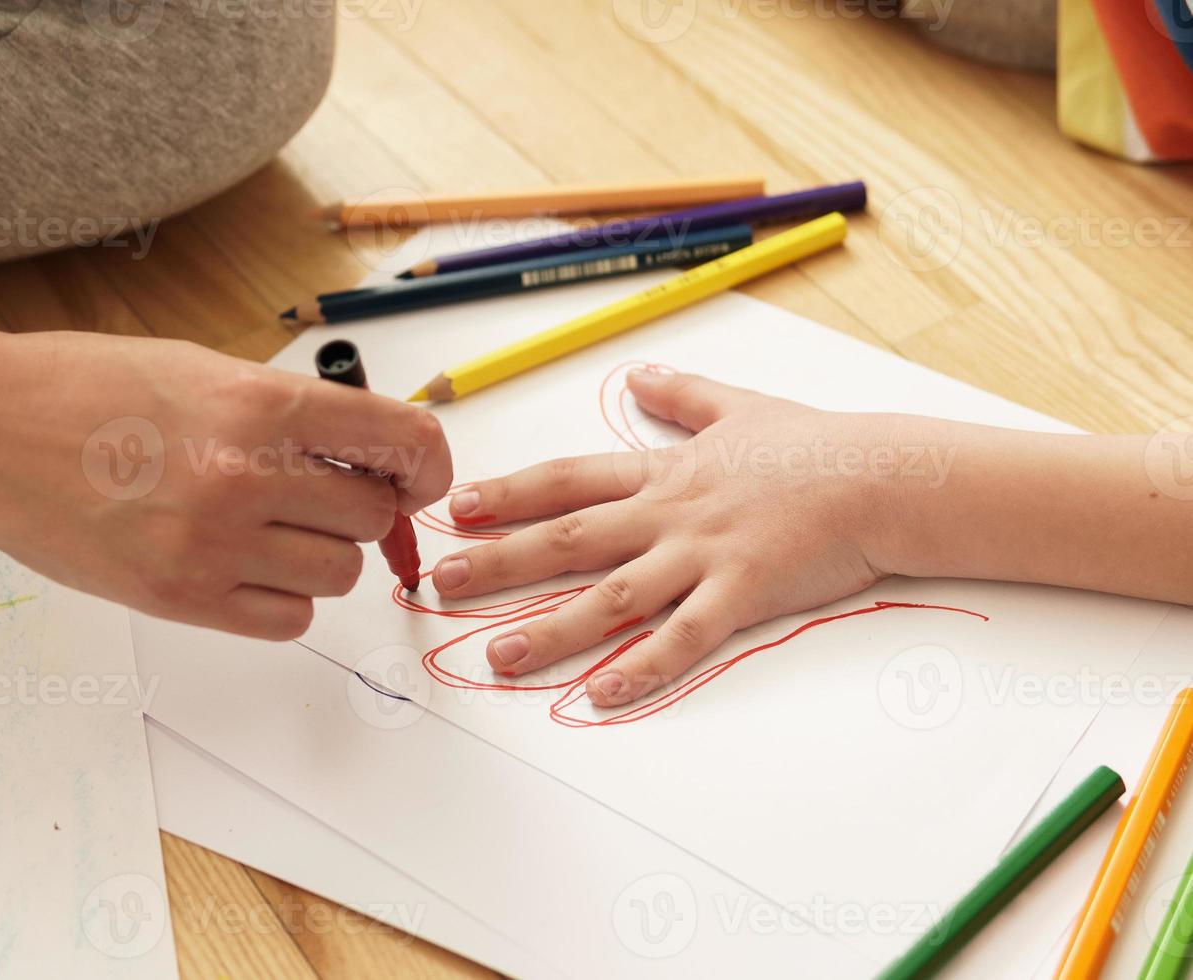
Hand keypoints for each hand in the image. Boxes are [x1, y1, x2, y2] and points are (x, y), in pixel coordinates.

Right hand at [0, 329, 451, 638]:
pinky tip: (244, 567)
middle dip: (359, 508)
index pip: (402, 440)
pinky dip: (282, 599)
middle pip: (372, 517)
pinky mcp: (180, 599)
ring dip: (321, 555)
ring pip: (339, 573)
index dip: (426, 465)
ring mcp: (212, 545)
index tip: (417, 479)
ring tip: (266, 528)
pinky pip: (289, 620)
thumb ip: (294, 413)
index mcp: (261, 403)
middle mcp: (246, 476)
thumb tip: (376, 456)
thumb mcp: (205, 369)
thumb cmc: (87, 389)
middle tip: (314, 496)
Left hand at [430, 369, 897, 706]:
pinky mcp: (743, 593)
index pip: (570, 480)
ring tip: (499, 655)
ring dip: (552, 628)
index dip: (511, 494)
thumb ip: (681, 395)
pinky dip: (643, 667)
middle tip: (442, 584)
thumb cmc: (816, 447)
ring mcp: (703, 555)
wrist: (884, 476)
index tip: (458, 508)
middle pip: (570, 536)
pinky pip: (684, 637)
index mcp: (664, 473)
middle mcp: (670, 514)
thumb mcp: (738, 406)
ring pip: (612, 596)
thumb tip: (640, 374)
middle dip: (501, 562)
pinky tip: (602, 696)